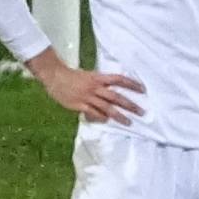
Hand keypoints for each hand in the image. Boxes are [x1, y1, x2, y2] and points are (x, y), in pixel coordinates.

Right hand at [27, 49, 143, 124]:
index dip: (131, 84)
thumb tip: (111, 90)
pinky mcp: (79, 105)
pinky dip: (101, 117)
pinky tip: (107, 120)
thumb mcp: (89, 76)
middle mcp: (95, 87)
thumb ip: (100, 83)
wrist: (55, 76)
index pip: (119, 79)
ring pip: (107, 107)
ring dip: (119, 116)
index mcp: (98, 77)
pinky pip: (93, 113)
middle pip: (116, 97)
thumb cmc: (72, 76)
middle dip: (130, 105)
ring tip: (129, 122)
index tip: (142, 89)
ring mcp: (88, 97)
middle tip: (142, 111)